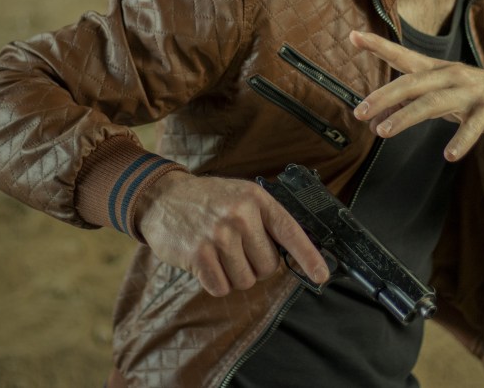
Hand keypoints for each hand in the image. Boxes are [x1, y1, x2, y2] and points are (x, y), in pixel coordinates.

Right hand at [135, 172, 329, 296]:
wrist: (161, 197)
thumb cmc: (206, 201)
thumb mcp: (239, 196)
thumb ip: (263, 220)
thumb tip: (291, 255)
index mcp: (256, 199)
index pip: (290, 231)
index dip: (308, 257)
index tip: (321, 275)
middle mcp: (240, 214)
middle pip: (267, 266)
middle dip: (254, 266)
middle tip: (235, 250)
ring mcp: (219, 234)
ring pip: (245, 280)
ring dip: (232, 275)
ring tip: (218, 253)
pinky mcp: (198, 253)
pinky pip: (221, 288)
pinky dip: (214, 282)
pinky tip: (204, 262)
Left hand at [350, 30, 483, 160]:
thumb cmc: (479, 97)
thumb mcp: (444, 98)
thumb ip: (412, 105)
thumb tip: (377, 121)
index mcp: (438, 70)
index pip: (403, 55)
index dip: (378, 45)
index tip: (353, 36)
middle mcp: (451, 76)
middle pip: (411, 83)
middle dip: (383, 97)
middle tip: (361, 112)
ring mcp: (472, 91)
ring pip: (433, 102)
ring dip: (406, 116)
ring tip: (385, 132)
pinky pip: (473, 125)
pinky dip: (460, 140)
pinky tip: (449, 154)